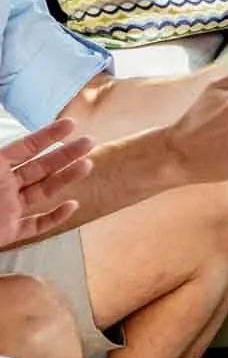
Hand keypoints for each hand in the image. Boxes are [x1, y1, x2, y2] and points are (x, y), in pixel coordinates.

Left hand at [0, 117, 93, 248]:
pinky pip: (37, 225)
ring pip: (44, 192)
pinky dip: (55, 217)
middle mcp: (3, 187)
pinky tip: (72, 205)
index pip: (25, 148)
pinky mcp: (10, 232)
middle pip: (40, 167)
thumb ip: (0, 156)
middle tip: (89, 142)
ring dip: (66, 179)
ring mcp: (8, 210)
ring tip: (87, 165)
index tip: (71, 124)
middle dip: (65, 154)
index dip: (48, 136)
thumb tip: (6, 129)